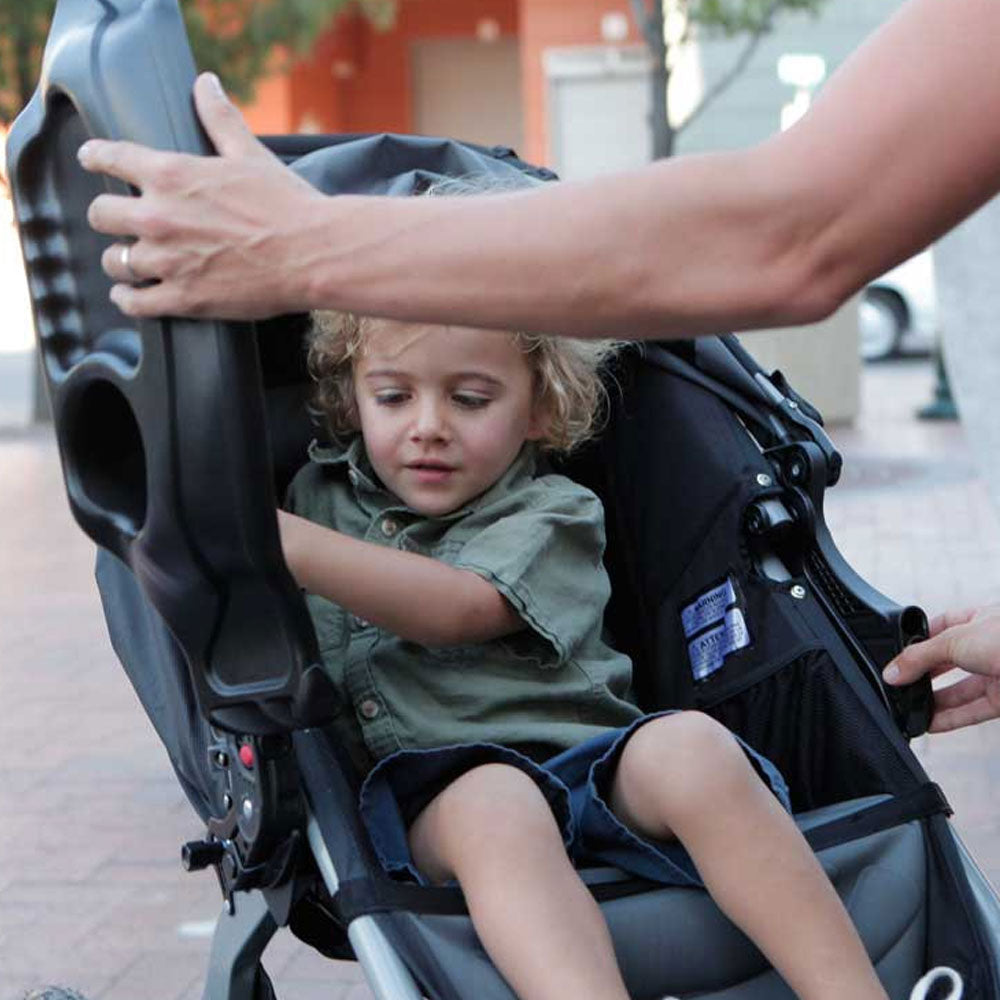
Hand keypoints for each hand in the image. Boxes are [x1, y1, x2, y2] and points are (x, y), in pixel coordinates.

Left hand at [78, 72, 327, 319]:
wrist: (313, 254)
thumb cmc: (287, 204)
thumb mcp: (250, 154)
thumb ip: (219, 118)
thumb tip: (206, 83)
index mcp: (171, 174)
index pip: (109, 157)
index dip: (96, 158)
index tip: (92, 160)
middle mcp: (158, 216)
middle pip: (100, 214)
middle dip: (109, 216)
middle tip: (122, 222)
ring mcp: (168, 262)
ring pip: (114, 260)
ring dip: (121, 260)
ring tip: (131, 263)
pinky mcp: (184, 299)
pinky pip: (134, 302)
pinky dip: (129, 299)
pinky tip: (131, 295)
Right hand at [883, 604, 999, 731]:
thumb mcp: (954, 641)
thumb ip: (920, 658)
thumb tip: (891, 672)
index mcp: (977, 619)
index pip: (939, 627)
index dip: (917, 640)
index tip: (896, 657)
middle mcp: (987, 646)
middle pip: (947, 662)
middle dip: (924, 675)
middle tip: (899, 687)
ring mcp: (997, 673)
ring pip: (959, 690)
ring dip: (935, 701)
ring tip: (909, 710)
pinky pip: (972, 711)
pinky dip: (951, 718)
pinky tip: (930, 724)